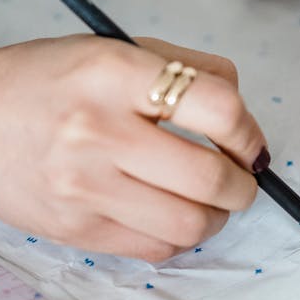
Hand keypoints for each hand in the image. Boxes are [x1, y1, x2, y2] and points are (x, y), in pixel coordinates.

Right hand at [0, 34, 267, 259]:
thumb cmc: (50, 82)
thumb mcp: (113, 50)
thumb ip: (184, 69)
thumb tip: (242, 111)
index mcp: (115, 74)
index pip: (218, 107)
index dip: (249, 131)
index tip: (249, 143)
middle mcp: (99, 130)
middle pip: (211, 178)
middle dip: (243, 185)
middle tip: (241, 179)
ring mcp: (85, 187)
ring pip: (190, 224)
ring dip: (217, 217)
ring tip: (209, 202)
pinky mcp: (76, 230)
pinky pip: (156, 249)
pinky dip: (179, 238)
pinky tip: (172, 216)